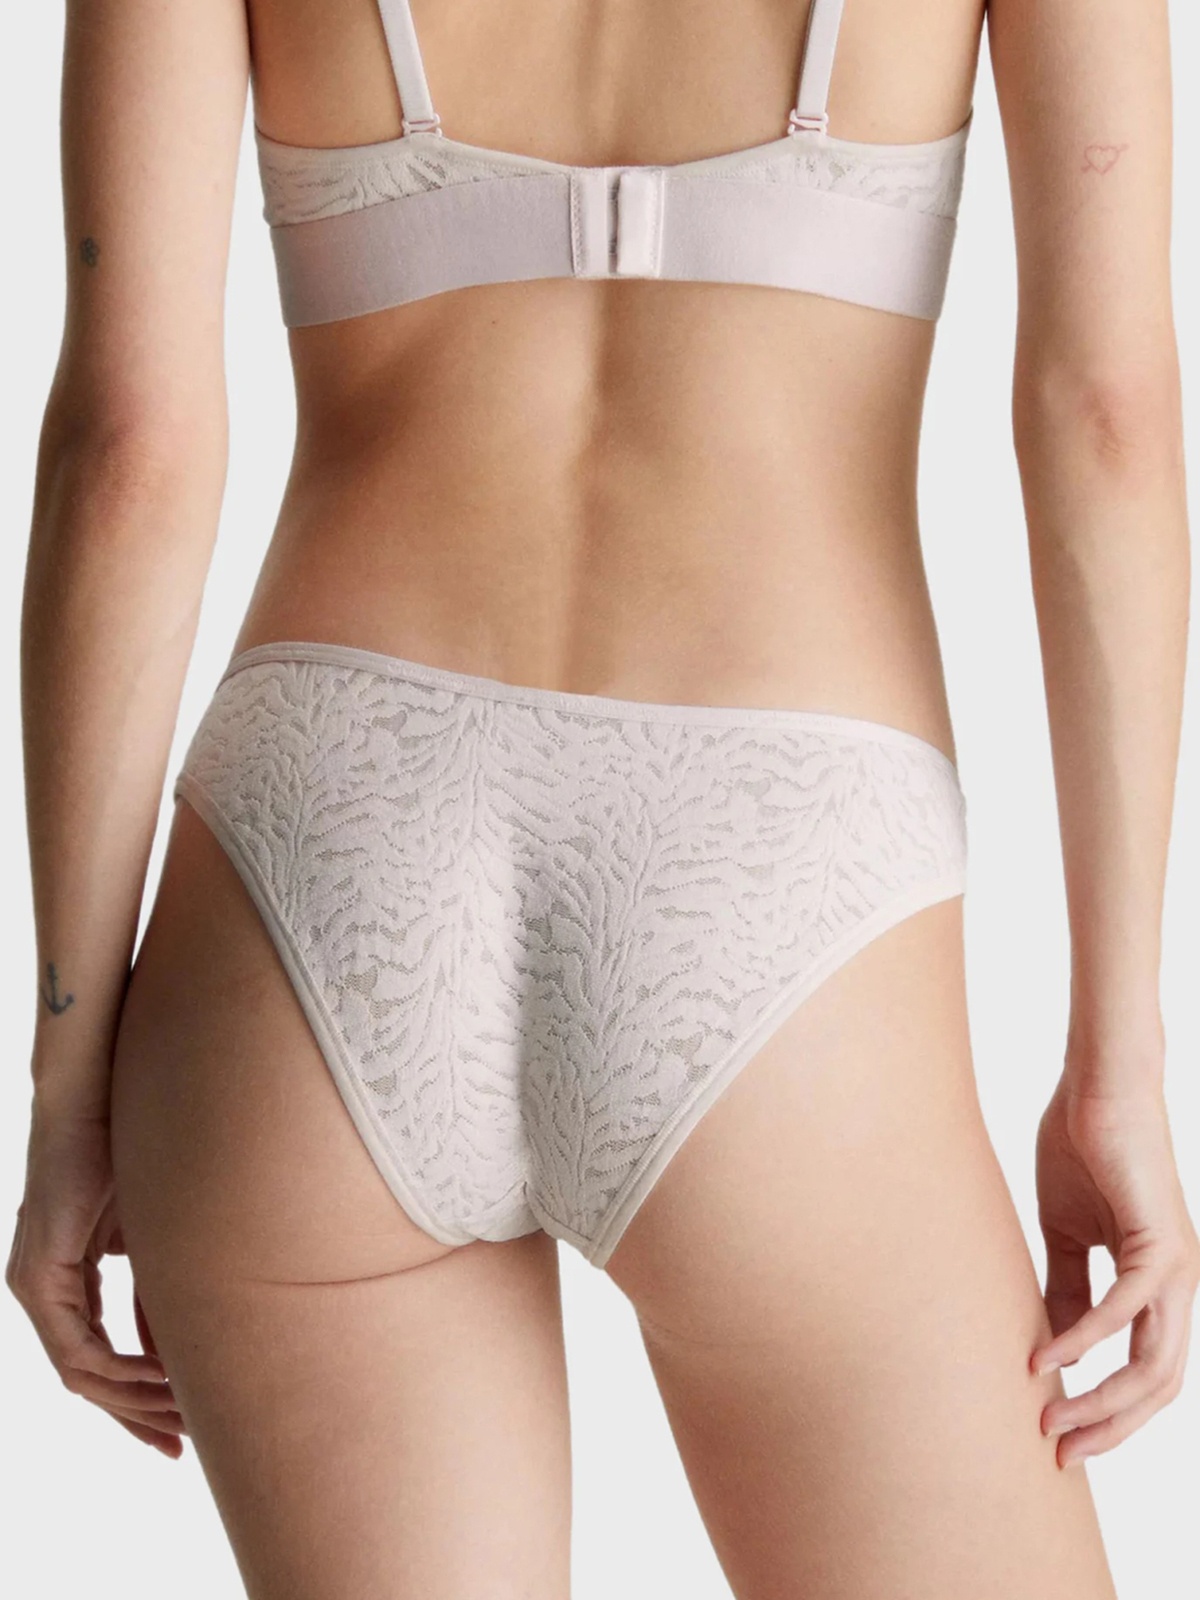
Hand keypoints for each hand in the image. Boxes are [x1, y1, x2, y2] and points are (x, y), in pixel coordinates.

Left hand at [6, 1106, 185, 1456]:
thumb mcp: (149, 1237)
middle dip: (135, 1417)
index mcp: (63, 1283)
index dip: (138, 1397)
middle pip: (86, 1382)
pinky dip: (119, 1371)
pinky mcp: (38, 1278)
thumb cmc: (125, 1153)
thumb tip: (177, 1345)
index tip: (179, 1422)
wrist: (94, 1101)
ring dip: (134, 1399)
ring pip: (80, 1375)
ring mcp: (33, 1288)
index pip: (98, 1360)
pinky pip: (75, 1351)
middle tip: (178, 1447)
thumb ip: (156, 1291)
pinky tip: (159, 1378)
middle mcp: (40, 1294)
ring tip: (182, 1414)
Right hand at [1032, 1073, 1198, 1466]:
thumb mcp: (1067, 1233)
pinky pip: (1123, 1310)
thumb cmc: (1082, 1148)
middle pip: (1157, 1387)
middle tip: (1057, 1450)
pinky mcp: (1159, 1244)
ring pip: (1153, 1364)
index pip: (1144, 1372)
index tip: (1059, 1434)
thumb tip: (1054, 1347)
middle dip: (1108, 1427)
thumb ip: (1067, 1288)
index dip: (1106, 1411)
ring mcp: (1177, 1267)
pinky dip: (1085, 1340)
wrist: (1098, 1086)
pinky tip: (1047, 1356)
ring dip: (1101, 1401)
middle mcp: (1179, 1285)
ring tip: (1049, 1417)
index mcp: (1160, 1285)